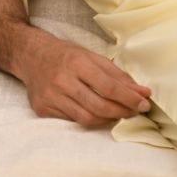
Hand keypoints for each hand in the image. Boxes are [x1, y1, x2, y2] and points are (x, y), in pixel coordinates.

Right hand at [19, 31, 152, 128]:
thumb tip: (142, 92)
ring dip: (109, 119)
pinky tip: (100, 115)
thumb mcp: (92, 56)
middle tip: (136, 111)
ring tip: (121, 114)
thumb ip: (117, 75)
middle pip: (99, 106)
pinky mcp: (43, 110)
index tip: (145, 102)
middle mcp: (62, 81)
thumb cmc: (66, 55)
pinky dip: (90, 120)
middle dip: (122, 111)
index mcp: (77, 63)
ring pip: (86, 118)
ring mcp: (51, 97)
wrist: (31, 56)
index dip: (129, 98)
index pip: (109, 87)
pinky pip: (72, 121)